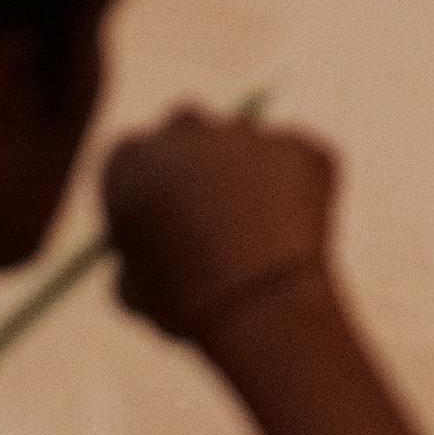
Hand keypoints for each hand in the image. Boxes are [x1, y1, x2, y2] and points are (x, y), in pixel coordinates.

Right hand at [105, 106, 341, 352]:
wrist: (259, 304)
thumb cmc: (185, 306)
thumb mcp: (134, 289)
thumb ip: (135, 252)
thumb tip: (152, 244)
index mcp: (132, 161)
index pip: (133, 154)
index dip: (150, 183)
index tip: (163, 210)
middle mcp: (187, 131)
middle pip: (186, 128)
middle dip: (197, 159)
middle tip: (215, 205)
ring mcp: (248, 132)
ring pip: (245, 145)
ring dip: (249, 174)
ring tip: (259, 238)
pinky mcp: (301, 145)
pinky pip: (295, 162)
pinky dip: (298, 188)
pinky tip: (294, 234)